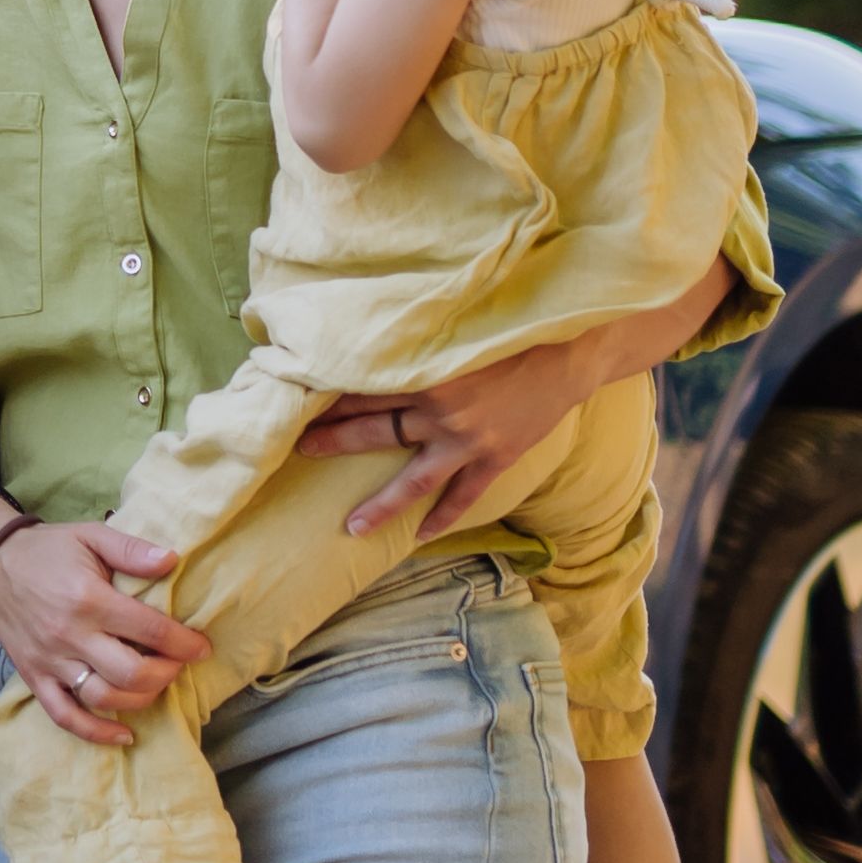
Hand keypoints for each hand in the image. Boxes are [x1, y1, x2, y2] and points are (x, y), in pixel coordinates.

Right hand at [0, 507, 208, 748]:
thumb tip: (172, 561)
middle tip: (177, 663)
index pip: (149, 630)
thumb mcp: (90, 536)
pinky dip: (96, 732)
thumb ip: (130, 550)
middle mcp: (70, 635)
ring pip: (104, 696)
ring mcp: (51, 661)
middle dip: (166, 673)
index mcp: (88, 599)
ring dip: (141, 698)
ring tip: (155, 684)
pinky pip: (65, 716)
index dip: (184, 643)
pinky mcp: (35, 677)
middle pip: (131, 672)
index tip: (201, 647)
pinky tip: (124, 735)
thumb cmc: (48, 550)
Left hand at [299, 329, 603, 538]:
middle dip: (333, 442)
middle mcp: (440, 410)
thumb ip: (412, 340)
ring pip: (413, 480)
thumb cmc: (505, 330)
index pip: (361, 387)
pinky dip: (442, 517)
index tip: (296, 402)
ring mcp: (468, 440)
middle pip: (374, 431)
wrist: (566, 352)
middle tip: (299, 452)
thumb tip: (366, 333)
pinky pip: (463, 496)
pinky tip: (420, 536)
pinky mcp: (496, 457)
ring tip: (352, 527)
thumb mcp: (452, 327)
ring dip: (381, 504)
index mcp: (423, 371)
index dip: (327, 396)